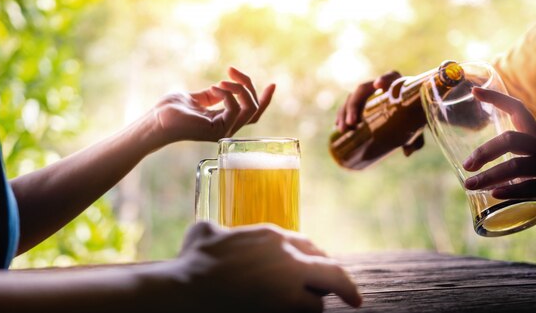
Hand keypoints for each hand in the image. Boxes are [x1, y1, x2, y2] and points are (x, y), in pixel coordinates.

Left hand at [154, 67, 275, 142]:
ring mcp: (223, 131)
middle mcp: (227, 128)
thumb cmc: (171, 110)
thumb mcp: (197, 97)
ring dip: (240, 89)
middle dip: (249, 86)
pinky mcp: (217, 130)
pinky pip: (235, 109)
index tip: (272, 83)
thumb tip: (223, 86)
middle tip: (233, 71)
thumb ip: (212, 95)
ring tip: (222, 80)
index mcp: (223, 121)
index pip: (252, 113)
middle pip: (255, 109)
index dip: (265, 99)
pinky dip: (228, 93)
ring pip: (249, 109)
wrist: (156, 120)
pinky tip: (214, 88)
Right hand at [177, 222, 361, 312]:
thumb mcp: (205, 232)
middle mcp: (286, 256)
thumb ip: (219, 231)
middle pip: (328, 267)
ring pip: (319, 297)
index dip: (316, 258)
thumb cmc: (192, 260)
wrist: (188, 290)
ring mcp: (288, 285)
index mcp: (271, 235)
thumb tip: (214, 232)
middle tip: (347, 293)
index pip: (308, 245)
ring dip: (314, 304)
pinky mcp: (285, 308)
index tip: (318, 268)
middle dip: (337, 281)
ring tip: (308, 308)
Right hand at [335, 70, 423, 156]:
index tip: (378, 84)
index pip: (389, 76)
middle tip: (352, 123)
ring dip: (344, 113)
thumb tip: (407, 153)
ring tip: (342, 129)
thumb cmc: (413, 115)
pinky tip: (337, 125)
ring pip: (351, 98)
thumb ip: (416, 139)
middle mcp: (379, 84)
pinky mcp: (360, 102)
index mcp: (396, 83)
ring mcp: (367, 92)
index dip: (383, 79)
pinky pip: (347, 105)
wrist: (410, 110)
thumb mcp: (416, 125)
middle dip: (353, 106)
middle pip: (362, 90)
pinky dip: (341, 115)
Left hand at [463, 87, 535, 198]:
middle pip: (511, 139)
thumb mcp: (525, 156)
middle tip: (467, 165)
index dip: (497, 98)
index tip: (474, 91)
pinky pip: (530, 187)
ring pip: (516, 167)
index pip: (518, 109)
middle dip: (485, 152)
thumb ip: (506, 154)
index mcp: (535, 134)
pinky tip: (494, 193)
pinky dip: (511, 190)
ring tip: (469, 185)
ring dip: (489, 176)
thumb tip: (469, 164)